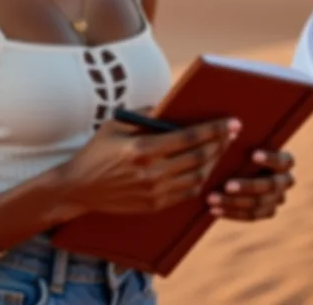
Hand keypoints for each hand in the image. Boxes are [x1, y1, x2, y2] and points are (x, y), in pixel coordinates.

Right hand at [57, 112, 241, 215]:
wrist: (79, 187)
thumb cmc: (97, 151)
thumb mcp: (116, 125)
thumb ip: (145, 115)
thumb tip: (171, 107)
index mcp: (142, 147)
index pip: (188, 137)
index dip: (213, 129)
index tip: (231, 122)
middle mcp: (151, 171)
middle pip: (198, 157)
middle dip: (220, 143)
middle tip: (233, 133)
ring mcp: (154, 191)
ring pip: (197, 176)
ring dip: (214, 162)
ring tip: (221, 149)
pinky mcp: (155, 205)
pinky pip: (187, 193)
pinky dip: (201, 180)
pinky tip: (205, 169)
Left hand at [206, 149, 295, 220]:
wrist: (240, 167)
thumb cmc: (241, 147)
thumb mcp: (243, 143)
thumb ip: (240, 141)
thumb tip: (229, 132)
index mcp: (284, 161)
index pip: (283, 161)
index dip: (270, 159)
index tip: (253, 155)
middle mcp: (285, 181)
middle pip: (270, 186)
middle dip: (247, 186)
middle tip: (227, 186)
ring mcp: (278, 199)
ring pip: (259, 204)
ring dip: (234, 203)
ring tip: (211, 198)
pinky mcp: (267, 212)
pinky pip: (252, 216)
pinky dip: (232, 213)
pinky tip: (214, 210)